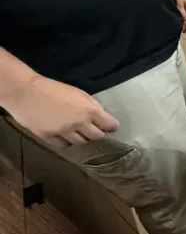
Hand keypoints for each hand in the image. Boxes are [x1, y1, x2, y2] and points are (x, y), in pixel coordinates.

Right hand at [3, 75, 118, 147]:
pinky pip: (64, 145)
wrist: (25, 92)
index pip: (110, 125)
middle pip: (97, 136)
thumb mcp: (78, 93)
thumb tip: (102, 115)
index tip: (110, 126)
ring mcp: (64, 132)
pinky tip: (64, 135)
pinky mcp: (50, 138)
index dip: (111, 126)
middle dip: (97, 132)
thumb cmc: (52, 88)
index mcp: (90, 110)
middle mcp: (80, 123)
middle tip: (92, 128)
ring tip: (76, 130)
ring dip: (81, 137)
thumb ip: (91, 106)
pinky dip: (66, 141)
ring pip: (81, 142)